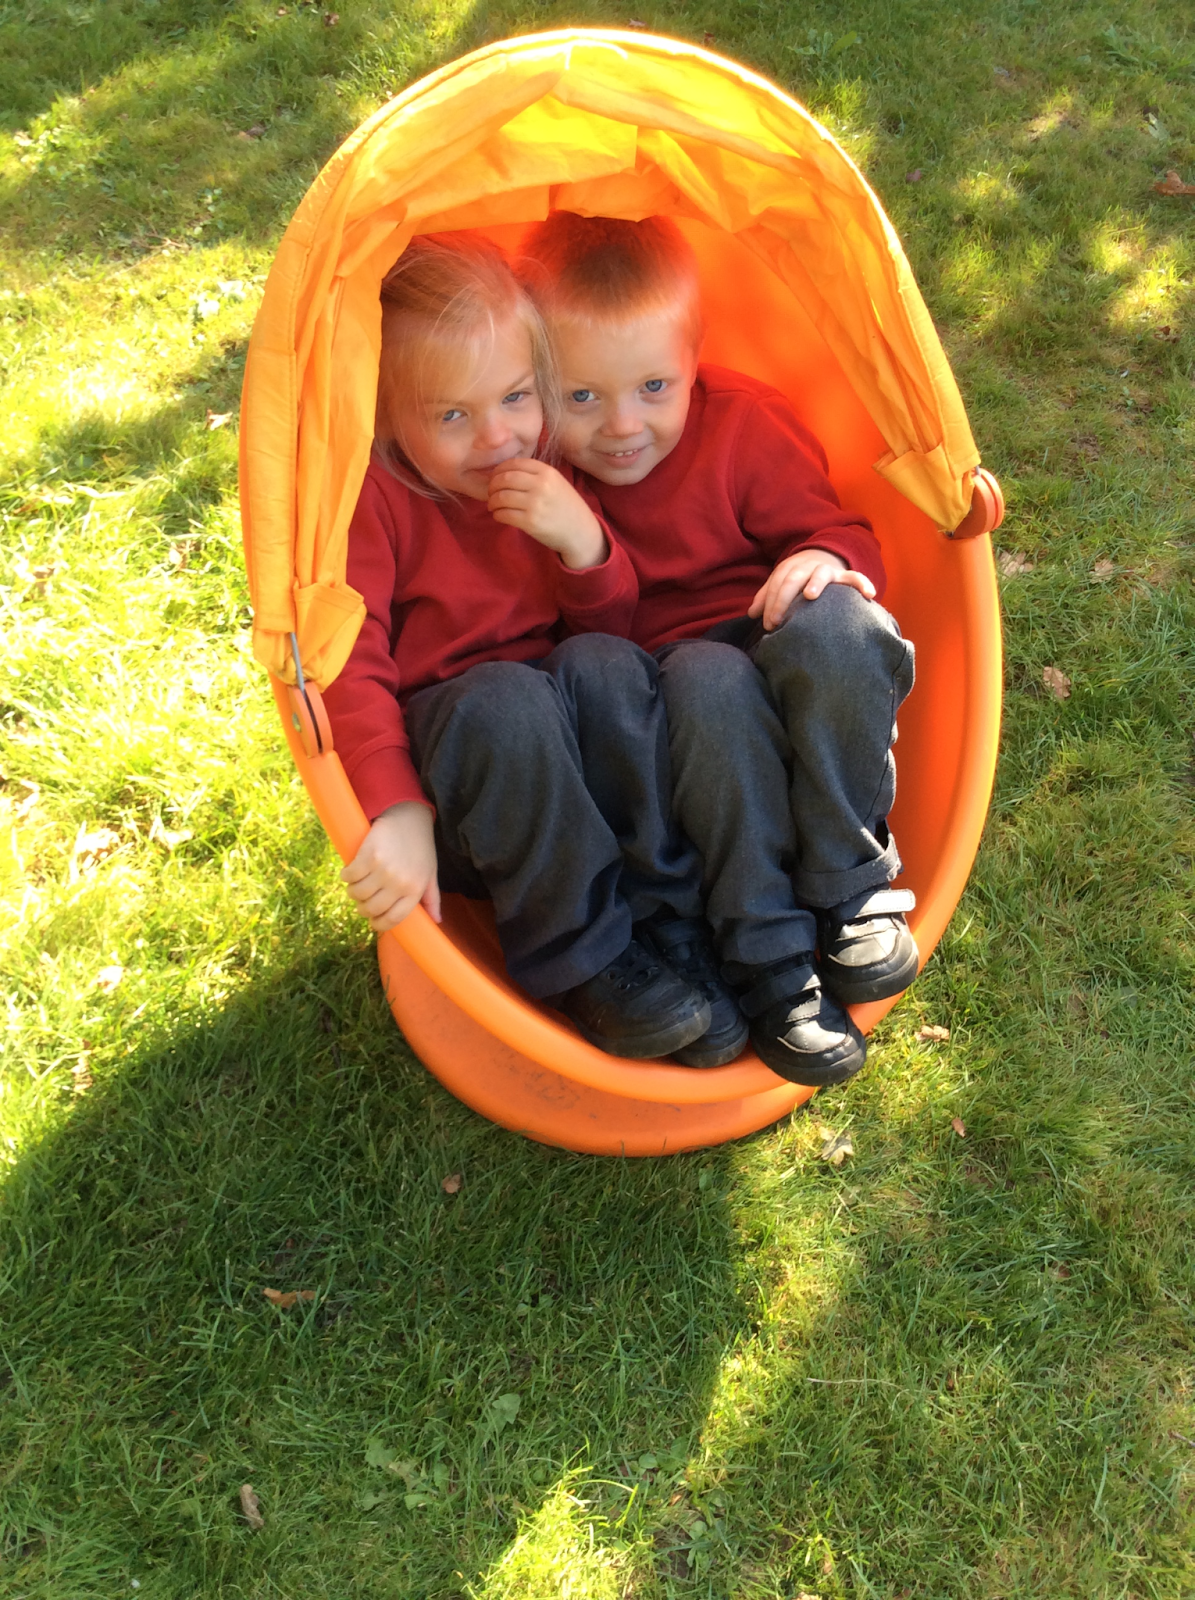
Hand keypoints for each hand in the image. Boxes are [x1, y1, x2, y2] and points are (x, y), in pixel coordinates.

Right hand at [340, 801, 440, 932]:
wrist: (410, 816)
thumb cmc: (421, 846)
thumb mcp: (430, 873)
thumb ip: (432, 898)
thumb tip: (436, 920)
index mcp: (415, 890)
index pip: (393, 919)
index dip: (379, 924)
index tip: (372, 922)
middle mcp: (399, 883)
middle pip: (372, 908)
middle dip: (363, 908)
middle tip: (362, 901)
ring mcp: (384, 869)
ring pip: (358, 893)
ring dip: (353, 892)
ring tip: (356, 885)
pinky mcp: (369, 855)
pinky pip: (350, 875)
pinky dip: (346, 876)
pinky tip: (349, 872)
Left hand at [488, 458, 606, 569]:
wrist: (580, 530)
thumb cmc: (565, 506)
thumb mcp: (555, 482)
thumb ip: (534, 474)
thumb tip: (503, 473)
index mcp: (546, 471)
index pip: (513, 464)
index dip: (498, 470)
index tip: (495, 478)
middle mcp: (541, 485)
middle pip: (504, 479)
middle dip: (492, 486)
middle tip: (491, 494)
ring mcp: (535, 503)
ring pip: (501, 497)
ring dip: (492, 502)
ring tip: (493, 506)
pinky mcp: (530, 522)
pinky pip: (504, 514)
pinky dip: (497, 515)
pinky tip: (499, 516)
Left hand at [748, 548, 875, 631]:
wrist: (826, 556)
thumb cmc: (799, 578)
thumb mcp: (782, 583)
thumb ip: (768, 596)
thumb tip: (751, 614)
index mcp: (790, 569)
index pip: (776, 584)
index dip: (770, 602)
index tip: (768, 623)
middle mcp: (807, 567)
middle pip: (792, 579)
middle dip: (783, 599)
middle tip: (777, 620)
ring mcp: (827, 570)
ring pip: (821, 574)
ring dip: (815, 582)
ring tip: (810, 595)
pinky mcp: (845, 576)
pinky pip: (856, 578)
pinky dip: (862, 583)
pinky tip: (869, 595)